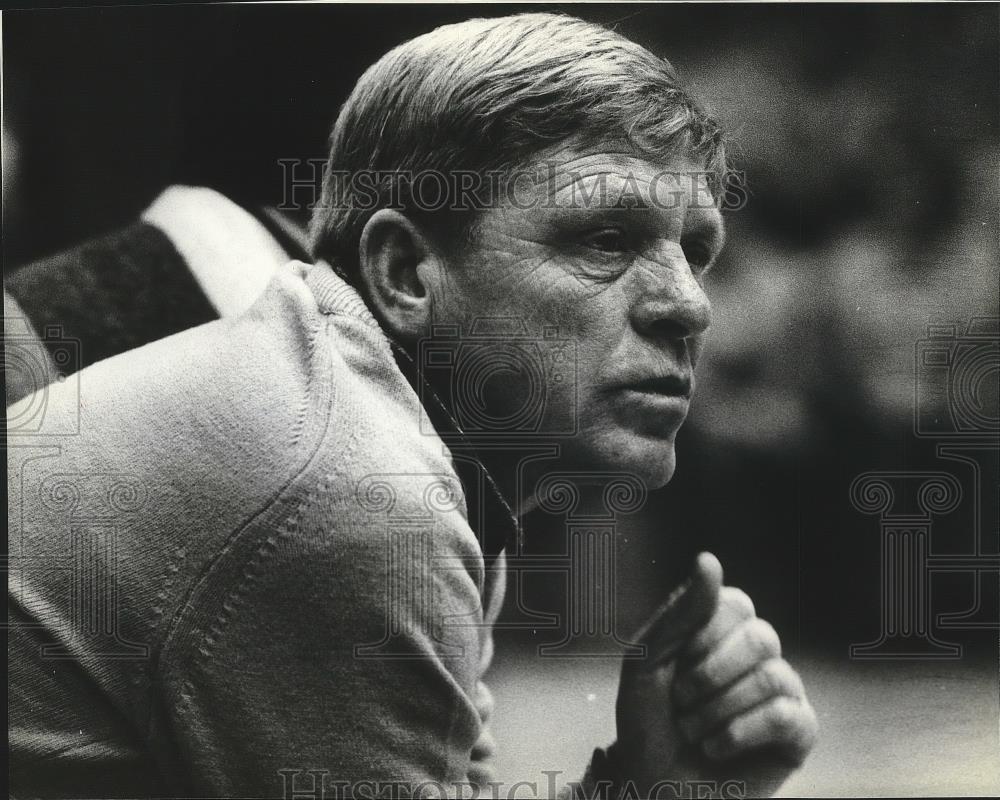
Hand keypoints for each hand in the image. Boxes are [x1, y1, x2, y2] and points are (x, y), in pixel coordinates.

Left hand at [614, 553, 817, 797]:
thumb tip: (710, 559)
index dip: (702, 636)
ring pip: (773, 678)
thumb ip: (682, 610)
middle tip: (682, 703)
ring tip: (694, 731)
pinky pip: (788, 716)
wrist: (650, 782)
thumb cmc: (646, 718)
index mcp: (723, 628)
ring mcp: (782, 692)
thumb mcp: (648, 658)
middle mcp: (758, 654)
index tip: (674, 663)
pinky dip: (740, 733)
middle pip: (760, 638)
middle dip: (709, 676)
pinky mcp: (798, 733)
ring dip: (718, 710)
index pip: (735, 604)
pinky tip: (717, 747)